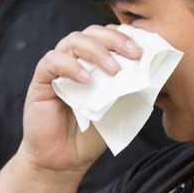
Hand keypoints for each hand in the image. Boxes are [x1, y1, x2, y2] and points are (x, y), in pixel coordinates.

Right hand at [20, 24, 141, 174]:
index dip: (126, 37)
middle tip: (134, 54)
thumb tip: (152, 71)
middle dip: (116, 39)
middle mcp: (75, 59)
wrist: (66, 159)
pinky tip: (86, 79)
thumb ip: (130, 87)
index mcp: (94, 62)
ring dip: (97, 51)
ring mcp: (57, 68)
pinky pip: (52, 62)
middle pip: (92, 32)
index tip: (145, 51)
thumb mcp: (118, 107)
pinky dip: (70, 66)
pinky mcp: (41, 80)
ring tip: (114, 71)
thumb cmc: (93, 133)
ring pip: (73, 41)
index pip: (108, 36)